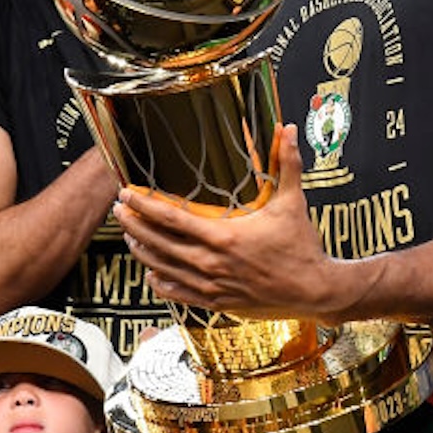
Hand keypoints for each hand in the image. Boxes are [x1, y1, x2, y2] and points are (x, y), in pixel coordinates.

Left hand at [116, 125, 351, 320]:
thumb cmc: (302, 246)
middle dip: (134, 225)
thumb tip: (289, 130)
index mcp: (224, 237)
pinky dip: (161, 284)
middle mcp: (212, 263)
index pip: (172, 219)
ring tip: (129, 236)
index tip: (126, 193)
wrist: (314, 290)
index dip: (144, 205)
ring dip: (143, 252)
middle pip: (159, 243)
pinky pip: (180, 294)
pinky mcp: (218, 302)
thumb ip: (288, 165)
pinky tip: (151, 275)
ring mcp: (213, 285)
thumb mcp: (293, 202)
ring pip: (165, 269)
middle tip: (118, 210)